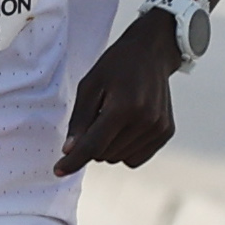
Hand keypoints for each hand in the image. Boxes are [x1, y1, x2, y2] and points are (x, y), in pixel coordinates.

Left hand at [54, 12, 185, 174]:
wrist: (151, 53)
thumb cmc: (115, 67)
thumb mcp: (89, 86)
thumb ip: (79, 121)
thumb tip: (70, 151)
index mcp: (124, 107)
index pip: (93, 146)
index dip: (73, 161)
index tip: (58, 170)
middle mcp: (145, 120)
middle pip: (104, 154)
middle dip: (91, 145)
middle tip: (95, 118)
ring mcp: (159, 128)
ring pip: (119, 159)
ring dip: (108, 147)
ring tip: (111, 118)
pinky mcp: (166, 132)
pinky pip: (135, 158)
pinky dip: (124, 149)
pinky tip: (125, 127)